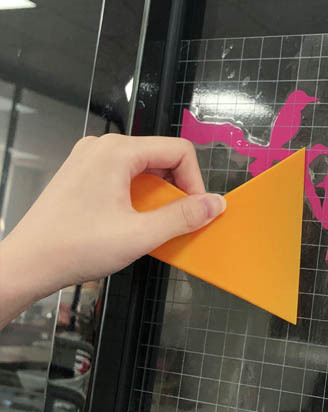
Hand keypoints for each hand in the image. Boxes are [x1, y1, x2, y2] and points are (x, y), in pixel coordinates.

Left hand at [0, 134, 224, 326]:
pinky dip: (138, 195)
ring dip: (158, 194)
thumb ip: (183, 217)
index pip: (178, 151)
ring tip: (153, 223)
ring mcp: (89, 158)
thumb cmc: (75, 247)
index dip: (195, 182)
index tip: (195, 212)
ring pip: (144, 167)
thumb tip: (216, 204)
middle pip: (162, 156)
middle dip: (177, 188)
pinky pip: (125, 175)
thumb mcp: (140, 235)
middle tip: (176, 221)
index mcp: (117, 152)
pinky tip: (133, 220)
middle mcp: (102, 147)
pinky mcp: (83, 173)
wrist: (27, 264)